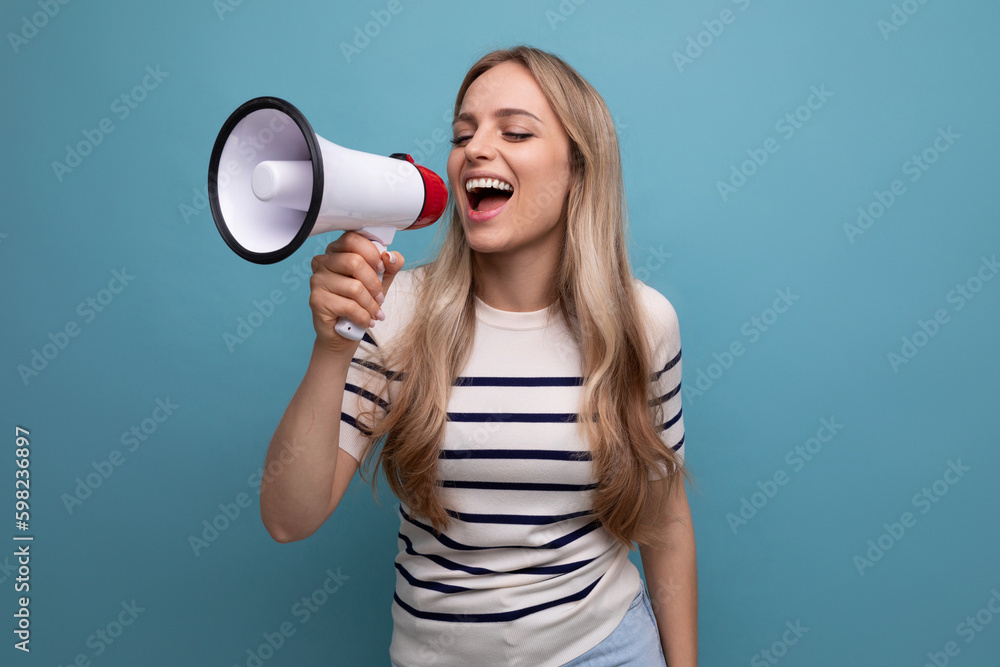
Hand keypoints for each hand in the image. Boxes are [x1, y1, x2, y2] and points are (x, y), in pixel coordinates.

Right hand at [308, 231, 405, 354]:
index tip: (382, 267)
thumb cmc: (361, 301)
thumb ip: (390, 264)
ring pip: (354, 287)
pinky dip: (363, 316)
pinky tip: (366, 321)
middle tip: (380, 298)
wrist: (346, 331)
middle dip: (374, 284)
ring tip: (375, 312)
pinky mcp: (316, 300)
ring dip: (371, 304)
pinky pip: (348, 306)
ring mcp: (317, 280)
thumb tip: (391, 257)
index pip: (352, 239)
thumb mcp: (381, 279)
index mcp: (337, 250)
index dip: (371, 252)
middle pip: (354, 262)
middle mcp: (323, 262)